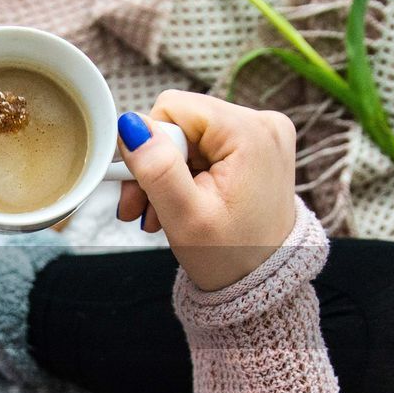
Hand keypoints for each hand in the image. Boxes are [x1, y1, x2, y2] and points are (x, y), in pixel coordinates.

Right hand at [115, 90, 297, 290]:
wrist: (263, 284)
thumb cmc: (231, 258)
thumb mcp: (186, 218)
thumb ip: (157, 168)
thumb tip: (130, 125)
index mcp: (251, 133)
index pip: (173, 108)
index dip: (151, 147)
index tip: (144, 190)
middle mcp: (263, 123)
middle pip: (180, 122)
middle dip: (155, 166)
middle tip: (142, 209)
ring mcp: (262, 134)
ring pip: (189, 136)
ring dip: (166, 174)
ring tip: (158, 214)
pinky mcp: (257, 147)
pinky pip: (205, 147)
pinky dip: (186, 175)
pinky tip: (180, 204)